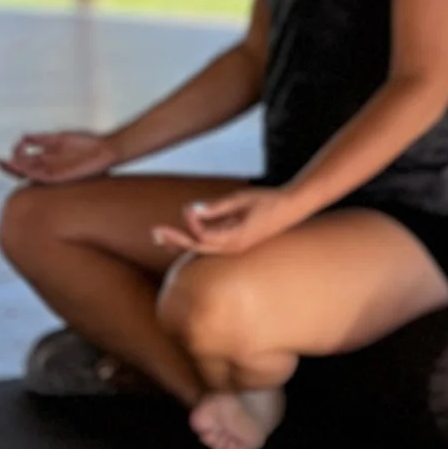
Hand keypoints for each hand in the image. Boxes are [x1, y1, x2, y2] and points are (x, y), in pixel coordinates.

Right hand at [0, 129, 115, 184]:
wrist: (105, 149)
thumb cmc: (86, 143)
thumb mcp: (59, 138)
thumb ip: (41, 139)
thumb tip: (23, 137)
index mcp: (47, 158)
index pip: (25, 160)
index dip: (14, 156)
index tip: (12, 146)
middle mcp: (47, 167)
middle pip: (23, 169)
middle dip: (9, 166)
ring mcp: (53, 172)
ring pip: (30, 174)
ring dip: (17, 169)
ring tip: (6, 163)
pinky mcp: (61, 177)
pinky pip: (42, 177)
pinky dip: (31, 173)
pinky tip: (23, 167)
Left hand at [150, 186, 296, 256]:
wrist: (293, 208)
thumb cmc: (268, 200)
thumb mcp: (241, 199)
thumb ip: (216, 207)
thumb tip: (191, 210)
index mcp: (236, 238)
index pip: (203, 237)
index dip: (192, 222)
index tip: (189, 208)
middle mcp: (233, 247)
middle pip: (197, 248)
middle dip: (175, 240)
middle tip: (154, 232)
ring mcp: (235, 247)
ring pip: (202, 249)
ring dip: (181, 242)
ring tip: (161, 236)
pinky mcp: (235, 242)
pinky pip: (210, 245)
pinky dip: (194, 240)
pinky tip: (181, 236)